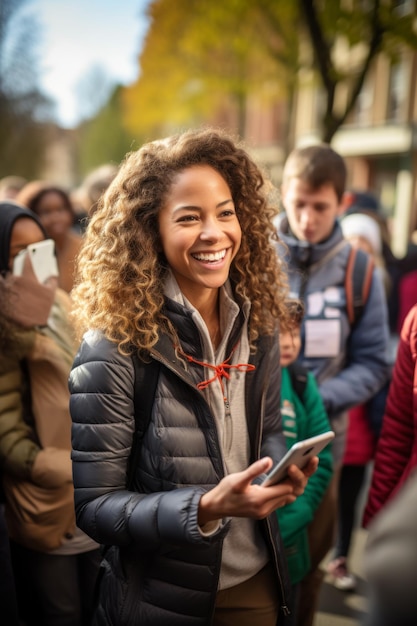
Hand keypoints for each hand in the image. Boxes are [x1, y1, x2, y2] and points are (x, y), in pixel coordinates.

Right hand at [198, 456, 317, 524]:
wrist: (215, 507)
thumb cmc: (225, 491)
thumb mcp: (238, 478)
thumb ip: (254, 470)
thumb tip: (270, 460)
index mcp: (259, 500)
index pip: (286, 489)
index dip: (294, 476)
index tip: (301, 462)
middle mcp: (265, 508)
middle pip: (291, 494)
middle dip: (301, 478)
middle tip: (311, 460)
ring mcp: (265, 511)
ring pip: (288, 498)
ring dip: (295, 484)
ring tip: (303, 465)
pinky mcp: (263, 511)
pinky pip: (281, 500)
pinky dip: (286, 489)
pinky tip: (288, 476)